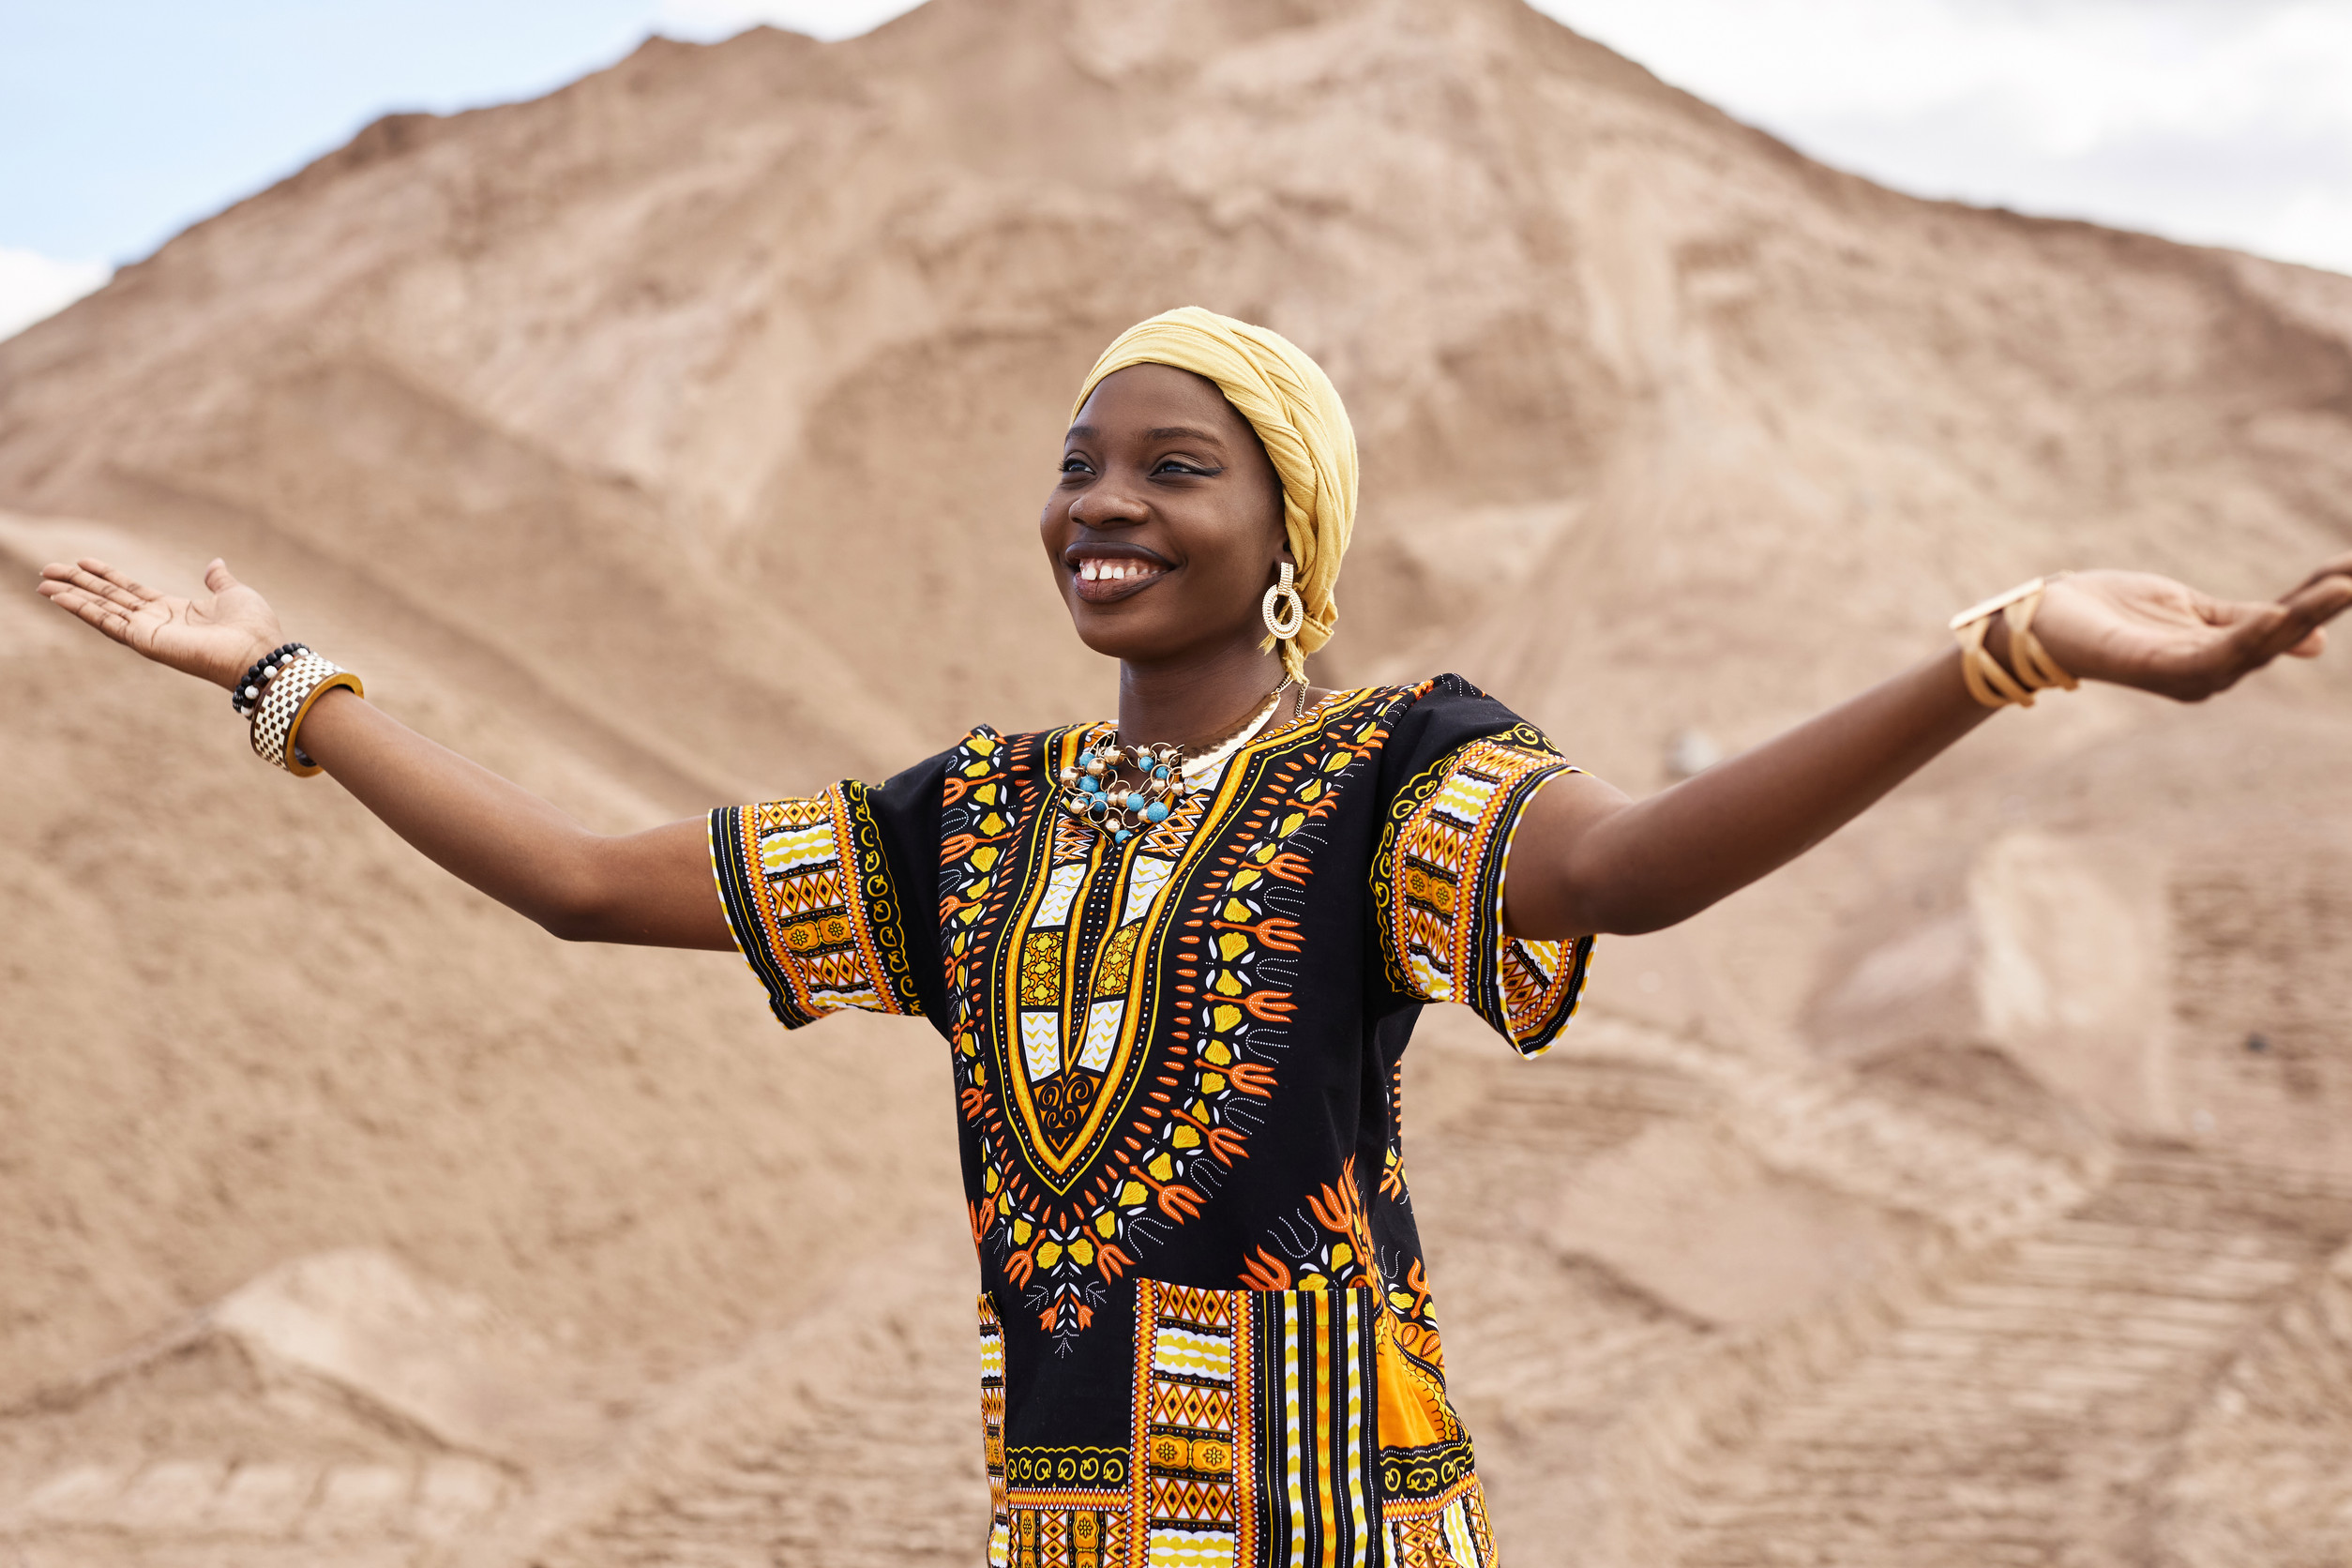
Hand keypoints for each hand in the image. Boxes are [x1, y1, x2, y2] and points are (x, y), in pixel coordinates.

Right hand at [35, 557, 286, 689]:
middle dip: (78, 584)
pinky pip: (107, 622)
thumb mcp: (233, 593)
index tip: (82, 562)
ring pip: (101, 609)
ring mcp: (148, 633)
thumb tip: (214, 564)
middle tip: (47, 569)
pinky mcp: (145, 641)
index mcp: (175, 610)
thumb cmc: (254, 628)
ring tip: (42, 582)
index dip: (106, 575)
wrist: (261, 653)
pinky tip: (59, 597)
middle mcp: (157, 622)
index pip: (130, 590)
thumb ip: (218, 580)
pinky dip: (82, 609)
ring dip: (71, 596)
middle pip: (108, 598)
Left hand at [2027, 554, 2351, 701]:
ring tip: (2337, 588)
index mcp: (2218, 656)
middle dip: (2320, 608)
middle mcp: (2206, 674)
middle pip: (2276, 640)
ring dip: (2297, 619)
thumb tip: (2313, 637)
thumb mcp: (2193, 609)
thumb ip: (2246, 619)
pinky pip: (2209, 656)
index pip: (2281, 625)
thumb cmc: (2116, 613)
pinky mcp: (2150, 667)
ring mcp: (2179, 675)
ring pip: (2252, 650)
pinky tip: (2277, 615)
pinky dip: (2247, 639)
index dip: (2320, 600)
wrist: (2048, 616)